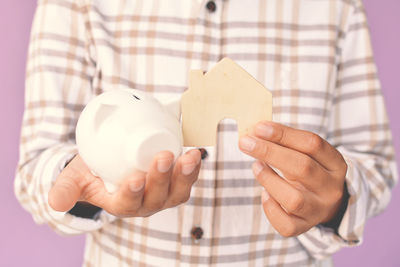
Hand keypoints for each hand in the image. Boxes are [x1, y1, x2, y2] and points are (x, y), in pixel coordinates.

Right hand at [48, 149, 200, 216]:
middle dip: (161, 179)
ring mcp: (164, 193)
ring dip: (186, 175)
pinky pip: (188, 178)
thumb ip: (66, 189)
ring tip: (190, 156)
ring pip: (178, 191)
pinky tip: (196, 152)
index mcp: (121, 204)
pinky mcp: (176, 181)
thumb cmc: (93, 172)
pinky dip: (193, 166)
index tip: (134, 178)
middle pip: (157, 197)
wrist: (111, 162)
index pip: (127, 204)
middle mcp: (145, 203)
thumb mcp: (75, 178)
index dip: (132, 194)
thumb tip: (55, 204)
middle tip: (162, 157)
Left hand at [239, 121, 347, 236]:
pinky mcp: (305, 226)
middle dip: (270, 152)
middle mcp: (331, 188)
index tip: (259, 127)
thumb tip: (254, 132)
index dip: (284, 134)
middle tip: (246, 143)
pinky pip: (286, 224)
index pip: (312, 144)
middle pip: (303, 168)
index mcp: (336, 163)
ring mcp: (319, 210)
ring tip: (256, 166)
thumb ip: (285, 142)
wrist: (325, 202)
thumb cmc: (307, 171)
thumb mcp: (305, 154)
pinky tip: (264, 193)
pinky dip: (270, 208)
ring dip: (269, 179)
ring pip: (294, 199)